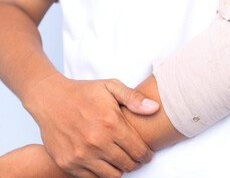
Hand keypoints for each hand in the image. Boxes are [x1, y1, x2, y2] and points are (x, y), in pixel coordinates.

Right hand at [23, 74, 158, 177]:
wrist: (49, 98)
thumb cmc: (84, 92)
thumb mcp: (111, 86)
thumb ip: (134, 98)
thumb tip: (155, 108)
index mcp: (111, 123)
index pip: (138, 150)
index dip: (146, 154)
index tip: (147, 154)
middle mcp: (97, 141)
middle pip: (127, 164)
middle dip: (136, 162)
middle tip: (135, 157)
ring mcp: (81, 154)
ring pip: (112, 175)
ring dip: (120, 169)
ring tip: (120, 159)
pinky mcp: (67, 162)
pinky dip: (101, 173)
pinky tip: (103, 162)